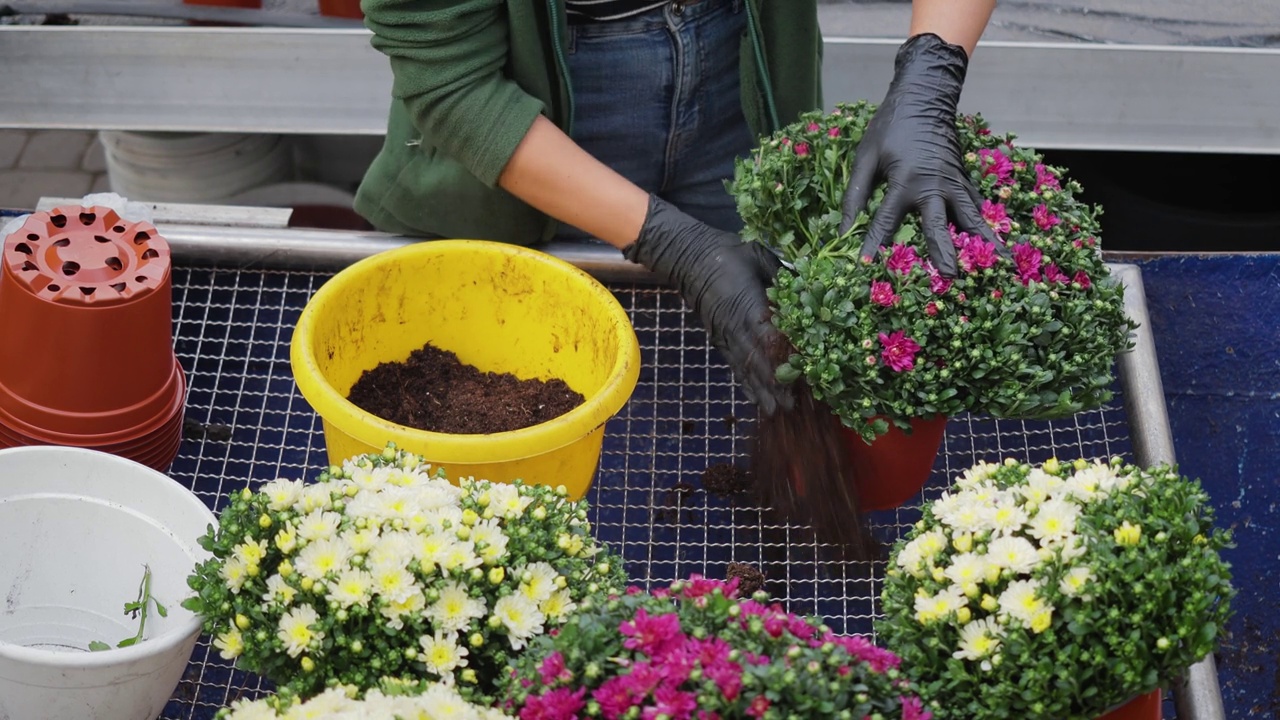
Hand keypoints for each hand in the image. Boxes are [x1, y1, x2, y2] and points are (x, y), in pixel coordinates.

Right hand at [624, 196, 794, 415]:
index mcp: (749, 305)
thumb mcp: (759, 257)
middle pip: (759, 362)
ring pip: (746, 369)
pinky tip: (755, 399)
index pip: (770, 339)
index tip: (804, 377)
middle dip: (777, 386)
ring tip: (776, 412)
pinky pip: (734, 365)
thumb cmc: (727, 253)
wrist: (689, 257)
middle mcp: (736, 327)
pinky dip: (745, 384)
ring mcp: (725, 335)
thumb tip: (807, 291)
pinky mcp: (719, 339)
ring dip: (761, 392)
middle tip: (794, 406)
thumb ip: (782, 277)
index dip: (787, 360)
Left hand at [839, 32, 997, 277]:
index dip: (874, 245)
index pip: (886, 221)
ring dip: (983, 241)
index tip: (867, 268)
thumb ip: (855, 194)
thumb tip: (843, 230)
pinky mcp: (963, 180)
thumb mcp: (865, 156)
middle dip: (945, 252)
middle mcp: (933, 185)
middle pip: (939, 225)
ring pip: (971, 217)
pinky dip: (985, 226)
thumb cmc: (890, 127)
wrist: (925, 96)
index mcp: (904, 180)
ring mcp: (954, 183)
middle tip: (951, 277)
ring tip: (1000, 265)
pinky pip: (976, 208)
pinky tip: (997, 247)